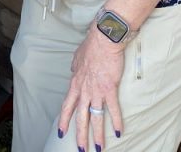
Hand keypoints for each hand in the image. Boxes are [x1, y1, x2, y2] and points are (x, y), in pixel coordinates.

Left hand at [58, 28, 125, 149]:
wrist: (103, 40)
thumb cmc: (91, 47)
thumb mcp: (76, 59)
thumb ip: (75, 68)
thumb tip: (73, 71)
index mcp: (75, 84)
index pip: (67, 106)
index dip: (64, 120)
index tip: (61, 133)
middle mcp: (84, 90)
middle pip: (80, 117)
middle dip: (80, 135)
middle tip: (81, 149)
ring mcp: (96, 91)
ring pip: (96, 117)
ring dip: (97, 135)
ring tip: (98, 148)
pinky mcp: (110, 89)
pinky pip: (113, 109)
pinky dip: (116, 121)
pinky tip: (119, 132)